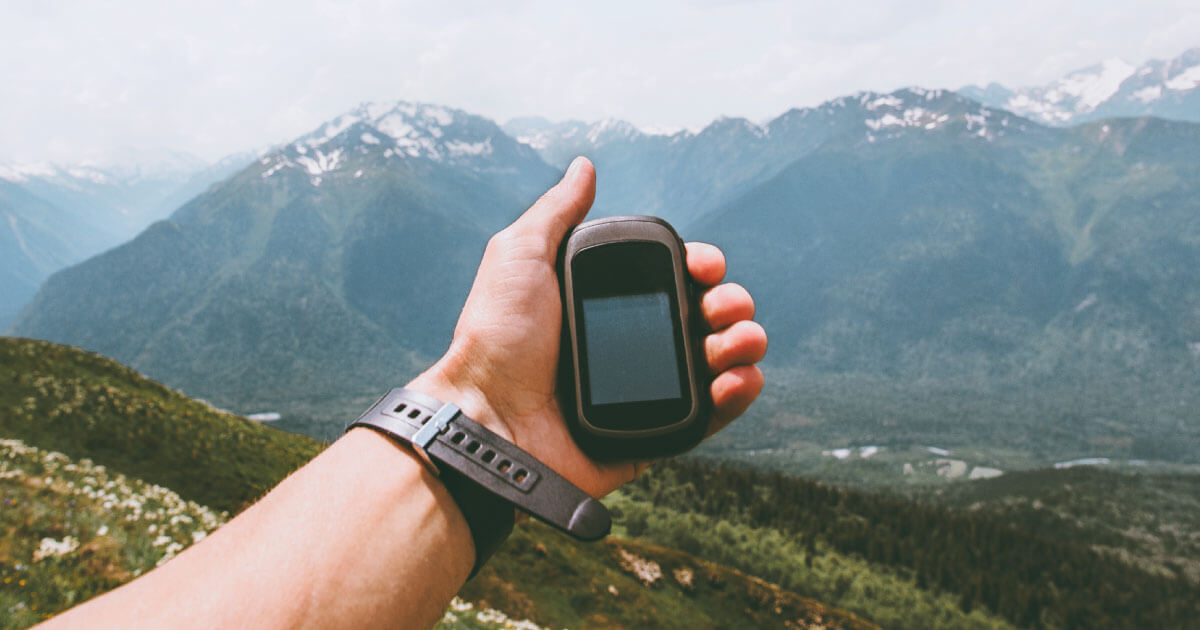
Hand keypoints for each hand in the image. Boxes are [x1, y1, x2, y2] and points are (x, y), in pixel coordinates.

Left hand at [408, 157, 765, 497]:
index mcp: (606, 302)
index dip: (700, 265)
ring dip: (743, 341)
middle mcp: (632, 342)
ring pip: (721, 359)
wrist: (491, 420)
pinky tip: (738, 378)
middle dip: (730, 301)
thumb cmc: (497, 338)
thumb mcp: (519, 257)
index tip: (703, 265)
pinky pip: (715, 413)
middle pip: (707, 314)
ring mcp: (649, 389)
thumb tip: (585, 166)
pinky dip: (740, 392)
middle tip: (718, 306)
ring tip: (733, 342)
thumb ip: (556, 212)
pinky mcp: (659, 431)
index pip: (674, 276)